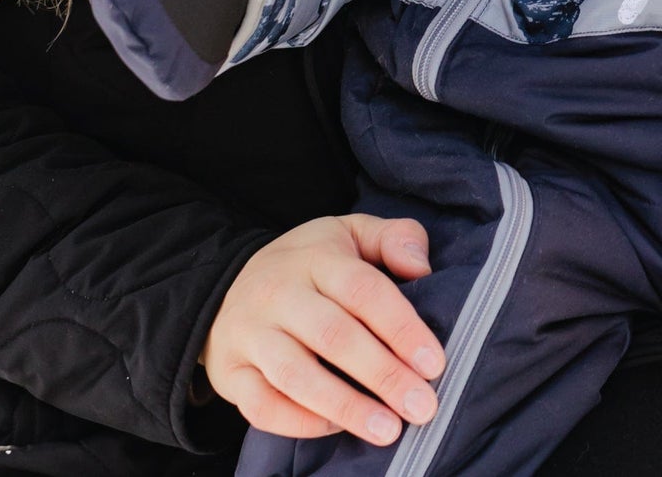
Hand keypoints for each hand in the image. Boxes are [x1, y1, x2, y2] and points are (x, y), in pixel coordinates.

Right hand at [199, 215, 444, 445]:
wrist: (228, 282)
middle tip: (422, 405)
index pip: (364, 291)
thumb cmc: (310, 262)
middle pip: (334, 336)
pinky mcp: (230, 372)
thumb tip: (423, 269)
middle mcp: (279, 294)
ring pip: (297, 376)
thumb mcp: (353, 233)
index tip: (434, 363)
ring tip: (388, 430)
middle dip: (383, 375)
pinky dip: (300, 423)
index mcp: (317, 257)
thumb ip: (395, 239)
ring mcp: (251, 334)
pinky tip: (337, 429)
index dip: (402, 328)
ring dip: (346, 407)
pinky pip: (262, 405)